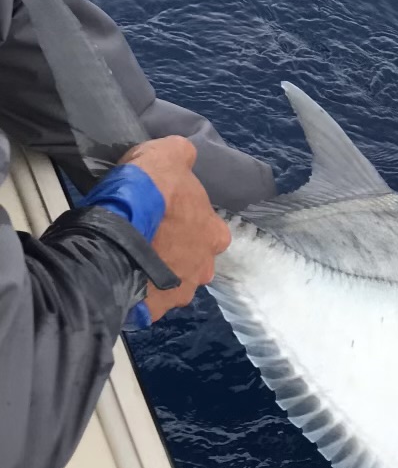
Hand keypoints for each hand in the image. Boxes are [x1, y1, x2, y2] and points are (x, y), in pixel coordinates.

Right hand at [119, 136, 230, 320]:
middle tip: (147, 236)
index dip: (186, 218)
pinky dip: (134, 290)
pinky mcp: (150, 312)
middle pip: (190, 259)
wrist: (112, 235)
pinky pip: (144, 300)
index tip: (165, 212)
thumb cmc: (148, 194)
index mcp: (215, 235)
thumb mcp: (168, 154)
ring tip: (129, 257)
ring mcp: (177, 294)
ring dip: (154, 272)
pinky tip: (119, 275)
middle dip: (173, 250)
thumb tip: (184, 156)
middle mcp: (204, 269)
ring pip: (168, 282)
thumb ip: (182, 156)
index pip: (209, 227)